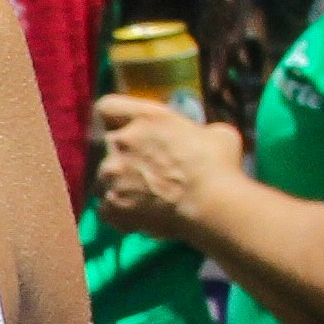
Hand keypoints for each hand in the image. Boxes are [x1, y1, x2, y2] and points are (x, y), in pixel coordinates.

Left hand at [93, 96, 247, 240]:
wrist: (211, 205)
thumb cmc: (218, 165)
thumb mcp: (217, 133)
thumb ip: (197, 131)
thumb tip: (201, 138)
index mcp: (143, 118)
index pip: (108, 107)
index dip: (115, 118)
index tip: (125, 127)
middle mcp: (120, 142)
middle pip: (109, 145)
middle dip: (124, 155)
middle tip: (146, 169)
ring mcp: (111, 175)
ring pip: (104, 177)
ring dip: (120, 184)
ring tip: (143, 197)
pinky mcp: (112, 206)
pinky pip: (106, 208)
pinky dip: (118, 212)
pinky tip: (137, 216)